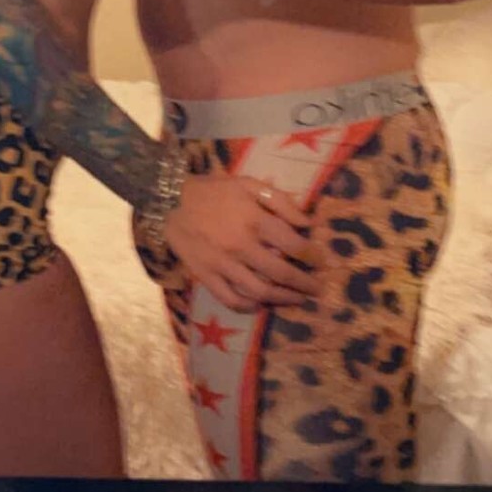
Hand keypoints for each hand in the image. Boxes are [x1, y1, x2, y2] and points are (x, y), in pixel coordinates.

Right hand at [165, 172, 314, 312]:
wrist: (170, 201)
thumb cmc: (213, 191)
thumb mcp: (248, 184)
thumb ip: (280, 201)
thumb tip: (307, 222)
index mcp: (254, 220)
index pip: (293, 244)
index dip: (312, 255)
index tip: (322, 262)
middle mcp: (241, 246)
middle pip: (281, 272)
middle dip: (304, 283)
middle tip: (318, 289)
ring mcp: (223, 264)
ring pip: (258, 290)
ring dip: (282, 298)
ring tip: (297, 300)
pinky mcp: (206, 276)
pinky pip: (230, 298)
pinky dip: (248, 306)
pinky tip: (260, 305)